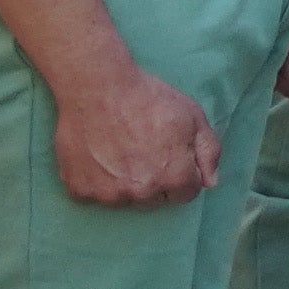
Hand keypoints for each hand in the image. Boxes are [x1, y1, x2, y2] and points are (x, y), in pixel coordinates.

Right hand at [52, 58, 224, 210]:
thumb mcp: (194, 118)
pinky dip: (95, 181)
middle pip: (154, 199)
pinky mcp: (79, 190)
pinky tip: (97, 158)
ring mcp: (108, 194)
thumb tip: (209, 183)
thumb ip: (208, 153)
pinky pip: (93, 195)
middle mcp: (141, 193)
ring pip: (124, 199)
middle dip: (154, 182)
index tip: (171, 159)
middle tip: (143, 153)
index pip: (185, 194)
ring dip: (124, 184)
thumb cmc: (149, 100)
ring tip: (119, 154)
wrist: (99, 89)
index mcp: (173, 178)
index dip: (182, 175)